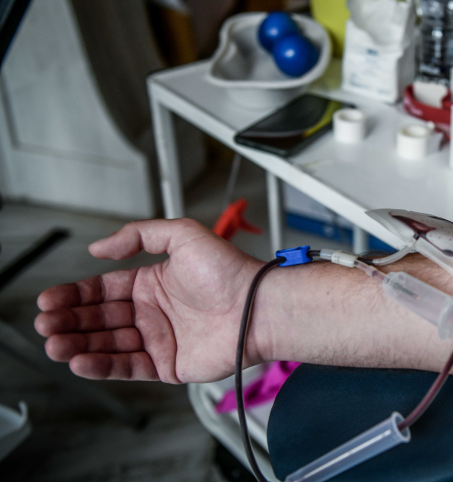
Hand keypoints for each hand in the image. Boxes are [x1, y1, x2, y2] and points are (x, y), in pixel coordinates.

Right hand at [34, 219, 264, 382]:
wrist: (260, 306)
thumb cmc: (231, 271)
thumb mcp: (183, 234)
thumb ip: (139, 234)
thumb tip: (98, 247)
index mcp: (154, 283)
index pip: (104, 290)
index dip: (75, 295)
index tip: (49, 299)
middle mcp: (154, 312)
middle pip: (100, 319)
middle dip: (69, 321)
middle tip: (44, 323)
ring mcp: (161, 340)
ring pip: (109, 344)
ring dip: (78, 343)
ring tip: (53, 343)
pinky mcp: (169, 366)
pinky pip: (128, 367)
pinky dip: (101, 364)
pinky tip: (79, 359)